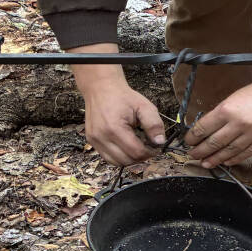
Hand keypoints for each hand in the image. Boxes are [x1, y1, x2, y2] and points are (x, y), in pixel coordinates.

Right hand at [70, 48, 165, 164]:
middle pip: (127, 160)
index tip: (155, 148)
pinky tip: (126, 146)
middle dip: (140, 157)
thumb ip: (154, 124)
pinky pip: (108, 158)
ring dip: (130, 159)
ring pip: (117, 162)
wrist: (101, 88)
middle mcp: (101, 137)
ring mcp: (94, 140)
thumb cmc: (123, 97)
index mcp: (114, 128)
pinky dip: (119, 157)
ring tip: (137, 146)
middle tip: (147, 147)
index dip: (149, 153)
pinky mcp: (91, 141)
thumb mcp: (144, 106)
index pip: (136, 152)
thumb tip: (160, 142)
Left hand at [183, 70, 251, 166]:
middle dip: (201, 151)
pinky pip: (247, 153)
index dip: (193, 137)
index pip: (204, 127)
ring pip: (230, 151)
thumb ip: (228, 110)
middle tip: (193, 155)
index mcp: (230, 108)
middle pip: (214, 142)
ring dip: (216, 159)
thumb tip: (212, 125)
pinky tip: (227, 162)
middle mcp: (240, 123)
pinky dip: (234, 159)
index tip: (188, 141)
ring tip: (206, 163)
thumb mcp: (241, 94)